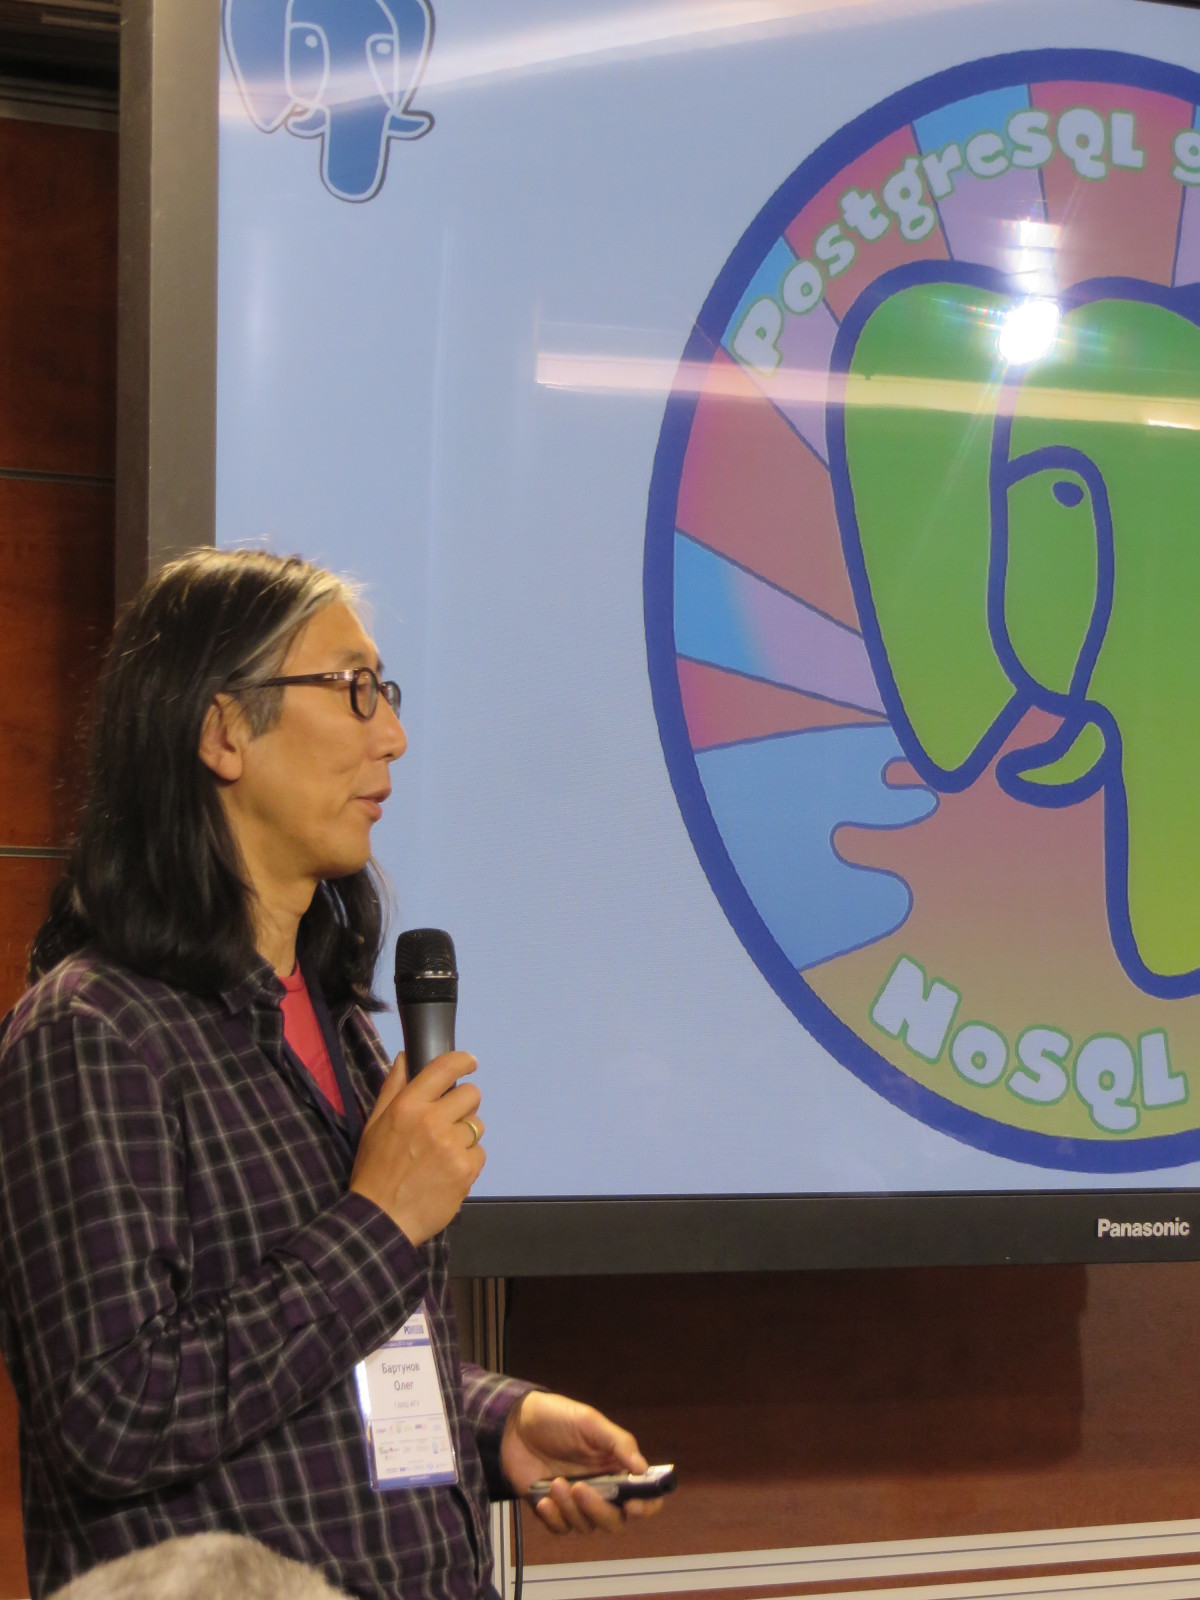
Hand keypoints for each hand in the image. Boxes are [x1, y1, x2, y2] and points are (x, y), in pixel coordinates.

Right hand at [349, 1052, 483, 1244]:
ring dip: (465, 1136)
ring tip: (444, 1153)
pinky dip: (468, 1161)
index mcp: (407, 1106)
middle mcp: (432, 1120)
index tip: (470, 1063)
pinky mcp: (466, 1169)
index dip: (463, 1061)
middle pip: (471, 1094)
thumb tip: (404, 1057)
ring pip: (476, 1126)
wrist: (382, 1219)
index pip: (444, 1068)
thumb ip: (392, 1089)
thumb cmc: (375, 1170)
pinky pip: (479, 1153)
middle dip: (463, 1105)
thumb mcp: (374, 1125)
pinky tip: (448, 1172)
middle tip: (448, 1121)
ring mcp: (451, 1146)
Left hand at [501, 1391, 664, 1535]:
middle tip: (581, 1489)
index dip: (646, 1506)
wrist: (513, 1425)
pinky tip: (543, 1499)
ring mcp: (577, 1502)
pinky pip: (561, 1528)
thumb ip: (619, 1443)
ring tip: (555, 1483)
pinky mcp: (554, 1510)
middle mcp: (602, 1488)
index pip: (643, 1495)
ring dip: (571, 1509)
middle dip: (600, 1510)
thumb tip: (643, 1469)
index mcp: (616, 1467)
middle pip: (615, 1520)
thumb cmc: (555, 1417)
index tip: (633, 1506)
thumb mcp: (589, 1421)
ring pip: (587, 1526)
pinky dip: (554, 1518)